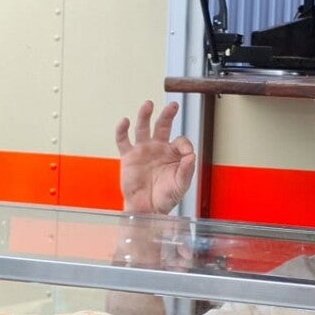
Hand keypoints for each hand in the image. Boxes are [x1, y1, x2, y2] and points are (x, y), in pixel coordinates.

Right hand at [114, 100, 196, 214]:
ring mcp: (143, 150)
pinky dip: (122, 130)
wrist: (148, 209)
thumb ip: (187, 170)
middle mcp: (158, 148)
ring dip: (145, 115)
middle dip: (168, 114)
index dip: (184, 145)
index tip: (186, 154)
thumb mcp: (181, 185)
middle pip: (162, 125)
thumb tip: (192, 155)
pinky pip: (123, 140)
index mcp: (173, 153)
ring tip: (148, 104)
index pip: (180, 140)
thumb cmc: (165, 197)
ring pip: (143, 127)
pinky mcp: (128, 156)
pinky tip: (125, 121)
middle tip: (173, 105)